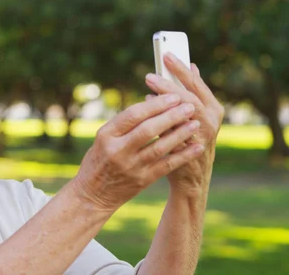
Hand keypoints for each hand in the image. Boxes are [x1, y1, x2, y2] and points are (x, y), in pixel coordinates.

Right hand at [72, 94, 204, 212]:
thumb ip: (124, 124)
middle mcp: (118, 150)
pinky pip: (167, 165)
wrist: (93, 194)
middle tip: (189, 106)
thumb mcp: (103, 138)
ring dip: (180, 134)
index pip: (132, 115)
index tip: (172, 96)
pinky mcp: (143, 180)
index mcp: (106, 135)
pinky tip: (197, 146)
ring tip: (195, 123)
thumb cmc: (99, 160)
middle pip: (148, 129)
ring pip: (160, 147)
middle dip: (171, 116)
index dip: (155, 105)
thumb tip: (153, 104)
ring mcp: (131, 167)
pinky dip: (184, 155)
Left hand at [145, 53, 224, 193]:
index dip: (181, 69)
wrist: (191, 176)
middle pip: (189, 97)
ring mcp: (200, 137)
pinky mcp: (188, 152)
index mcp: (212, 108)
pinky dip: (161, 121)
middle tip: (150, 75)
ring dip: (165, 101)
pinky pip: (173, 134)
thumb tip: (190, 66)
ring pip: (182, 114)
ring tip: (148, 90)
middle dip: (169, 84)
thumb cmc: (187, 140)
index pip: (196, 83)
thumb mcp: (194, 115)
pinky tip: (148, 109)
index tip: (166, 54)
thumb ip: (191, 92)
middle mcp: (209, 120)